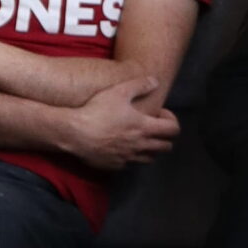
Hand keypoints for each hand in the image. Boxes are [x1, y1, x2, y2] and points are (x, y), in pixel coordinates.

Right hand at [62, 75, 179, 167]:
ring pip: (150, 159)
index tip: (160, 114)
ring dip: (150, 148)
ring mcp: (128, 158)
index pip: (173, 130)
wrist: (74, 132)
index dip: (171, 121)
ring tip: (140, 138)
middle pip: (166, 147)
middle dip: (164, 137)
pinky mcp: (116, 165)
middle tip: (153, 127)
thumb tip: (156, 81)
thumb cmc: (97, 110)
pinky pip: (131, 164)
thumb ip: (140, 85)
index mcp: (145, 127)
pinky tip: (122, 146)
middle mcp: (140, 145)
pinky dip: (132, 156)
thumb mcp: (119, 91)